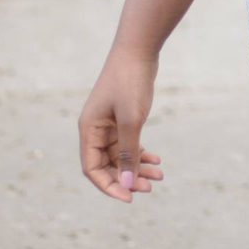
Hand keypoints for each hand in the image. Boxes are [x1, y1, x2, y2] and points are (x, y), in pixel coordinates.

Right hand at [78, 48, 163, 204]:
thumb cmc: (130, 83)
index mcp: (88, 130)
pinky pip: (128, 144)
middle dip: (128, 178)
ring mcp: (108, 124)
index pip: (92, 169)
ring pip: (120, 156)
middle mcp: (94, 129)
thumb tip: (127, 183)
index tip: (130, 198)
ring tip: (159, 176)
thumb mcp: (131, 121)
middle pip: (107, 165)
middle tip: (150, 187)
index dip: (109, 186)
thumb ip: (129, 153)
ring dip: (137, 167)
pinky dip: (141, 153)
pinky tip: (156, 160)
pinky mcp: (121, 118)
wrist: (138, 50)